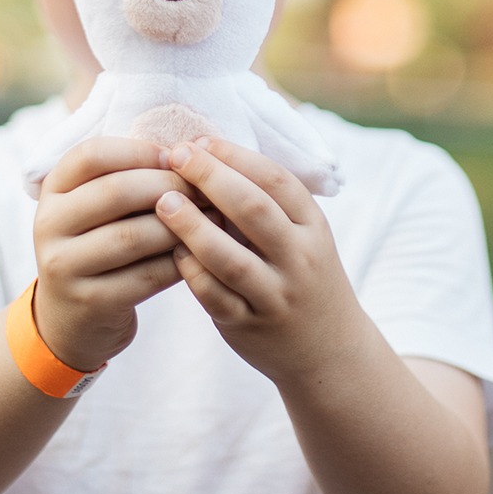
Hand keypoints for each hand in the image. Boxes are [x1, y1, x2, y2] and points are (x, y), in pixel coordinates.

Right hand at [32, 137, 192, 373]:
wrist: (71, 317)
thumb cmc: (99, 246)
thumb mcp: (96, 208)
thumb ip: (126, 177)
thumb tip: (189, 154)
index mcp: (53, 190)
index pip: (92, 155)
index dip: (139, 151)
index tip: (175, 157)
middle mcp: (49, 224)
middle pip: (115, 192)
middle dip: (168, 186)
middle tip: (205, 189)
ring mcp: (64, 265)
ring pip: (133, 236)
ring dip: (180, 226)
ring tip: (212, 219)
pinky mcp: (89, 301)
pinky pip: (145, 276)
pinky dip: (179, 262)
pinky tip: (201, 255)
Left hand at [155, 138, 365, 385]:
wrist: (329, 351)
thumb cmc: (303, 276)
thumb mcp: (302, 235)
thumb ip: (265, 202)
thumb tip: (204, 153)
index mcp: (312, 226)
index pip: (275, 179)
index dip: (235, 156)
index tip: (199, 141)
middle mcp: (299, 259)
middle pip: (253, 210)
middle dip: (210, 177)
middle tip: (175, 156)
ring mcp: (276, 296)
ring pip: (230, 258)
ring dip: (192, 226)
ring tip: (163, 202)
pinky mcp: (250, 327)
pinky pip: (215, 298)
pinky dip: (191, 272)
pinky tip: (172, 251)